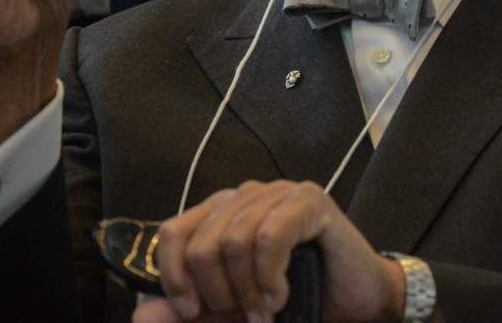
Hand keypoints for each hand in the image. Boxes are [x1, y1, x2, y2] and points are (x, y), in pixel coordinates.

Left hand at [134, 180, 406, 322]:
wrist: (360, 304)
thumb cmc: (297, 302)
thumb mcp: (234, 310)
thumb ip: (194, 311)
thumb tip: (142, 314)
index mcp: (221, 214)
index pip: (173, 233)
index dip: (174, 276)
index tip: (192, 313)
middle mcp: (245, 195)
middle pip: (203, 241)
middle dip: (218, 293)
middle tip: (244, 318)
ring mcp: (278, 192)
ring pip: (234, 239)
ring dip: (247, 290)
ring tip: (265, 313)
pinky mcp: (309, 199)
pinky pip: (270, 235)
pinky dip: (269, 275)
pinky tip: (281, 295)